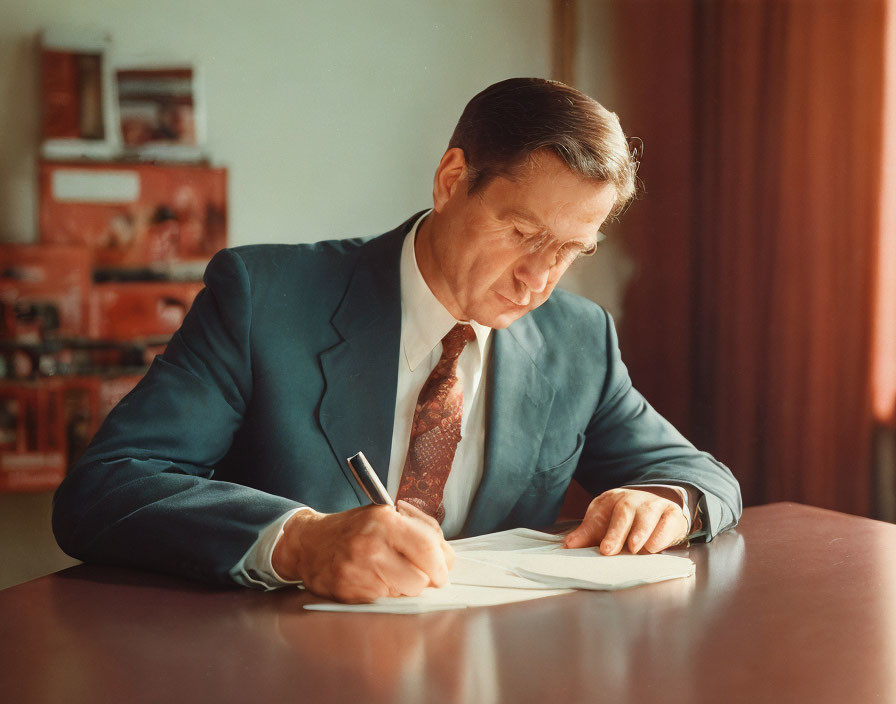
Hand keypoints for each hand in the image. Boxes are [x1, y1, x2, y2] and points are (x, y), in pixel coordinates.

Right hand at [272, 500, 453, 602]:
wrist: (309, 544)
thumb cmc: (352, 530)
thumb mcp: (384, 515)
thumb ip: (418, 530)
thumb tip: (445, 556)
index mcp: (385, 519)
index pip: (429, 546)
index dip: (442, 563)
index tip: (443, 568)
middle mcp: (372, 543)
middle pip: (422, 577)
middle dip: (427, 579)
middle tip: (422, 575)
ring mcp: (360, 569)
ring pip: (407, 592)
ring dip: (407, 587)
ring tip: (392, 574)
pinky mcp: (350, 591)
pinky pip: (386, 600)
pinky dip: (386, 594)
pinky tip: (373, 580)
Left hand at [563, 488, 688, 554]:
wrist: (657, 512)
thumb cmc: (625, 521)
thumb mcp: (603, 525)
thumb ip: (587, 535)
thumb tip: (568, 545)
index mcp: (612, 500)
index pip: (603, 512)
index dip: (598, 529)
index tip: (601, 549)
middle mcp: (632, 499)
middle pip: (624, 511)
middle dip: (617, 532)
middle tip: (610, 550)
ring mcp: (653, 504)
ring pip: (648, 514)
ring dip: (641, 531)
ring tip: (635, 548)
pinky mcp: (671, 513)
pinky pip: (669, 520)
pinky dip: (662, 534)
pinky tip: (655, 547)